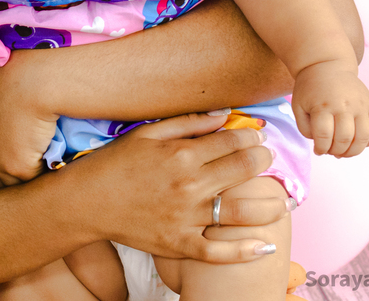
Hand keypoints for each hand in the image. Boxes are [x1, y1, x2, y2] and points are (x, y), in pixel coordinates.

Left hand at [0, 56, 57, 189]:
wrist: (30, 82)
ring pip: (10, 185)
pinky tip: (50, 164)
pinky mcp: (17, 169)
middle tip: (21, 170)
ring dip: (23, 179)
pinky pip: (32, 180)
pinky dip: (42, 174)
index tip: (2, 163)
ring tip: (38, 168)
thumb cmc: (8, 77)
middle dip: (4, 176)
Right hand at [71, 112, 289, 262]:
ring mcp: (187, 217)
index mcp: (181, 154)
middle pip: (242, 170)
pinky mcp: (180, 244)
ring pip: (241, 212)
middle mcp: (189, 185)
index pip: (231, 141)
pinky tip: (265, 247)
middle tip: (268, 157)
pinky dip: (245, 251)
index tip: (258, 135)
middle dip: (262, 160)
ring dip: (269, 205)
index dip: (251, 136)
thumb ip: (186, 123)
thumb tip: (223, 116)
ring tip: (282, 201)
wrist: (85, 201)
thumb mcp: (146, 133)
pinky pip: (219, 251)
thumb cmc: (114, 163)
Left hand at [292, 61, 368, 156]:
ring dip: (354, 151)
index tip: (318, 150)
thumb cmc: (310, 89)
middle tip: (331, 151)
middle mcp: (344, 105)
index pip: (324, 136)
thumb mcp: (298, 106)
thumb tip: (321, 145)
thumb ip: (305, 128)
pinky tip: (358, 142)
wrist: (327, 65)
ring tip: (344, 151)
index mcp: (323, 106)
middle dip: (336, 151)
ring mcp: (361, 105)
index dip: (321, 149)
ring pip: (364, 138)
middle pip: (345, 139)